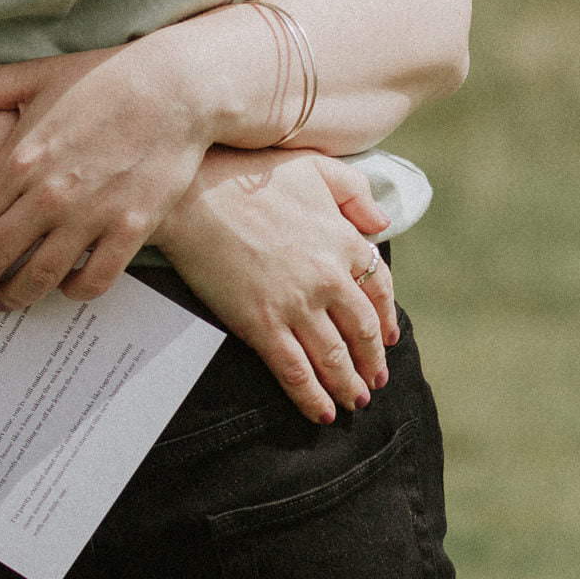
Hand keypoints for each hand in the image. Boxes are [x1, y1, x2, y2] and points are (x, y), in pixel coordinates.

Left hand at [0, 45, 215, 316]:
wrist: (180, 86)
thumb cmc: (106, 78)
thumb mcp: (37, 75)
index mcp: (21, 157)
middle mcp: (52, 192)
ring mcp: (93, 214)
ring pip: (40, 277)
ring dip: (16, 298)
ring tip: (5, 302)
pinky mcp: (132, 229)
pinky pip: (96, 279)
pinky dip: (75, 292)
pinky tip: (66, 286)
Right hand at [152, 148, 397, 423]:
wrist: (193, 195)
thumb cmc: (248, 173)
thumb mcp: (313, 166)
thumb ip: (355, 191)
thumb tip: (382, 222)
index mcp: (343, 239)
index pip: (379, 288)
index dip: (386, 317)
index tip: (386, 338)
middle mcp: (329, 277)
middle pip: (362, 330)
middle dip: (371, 361)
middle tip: (374, 381)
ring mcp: (297, 304)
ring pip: (334, 357)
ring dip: (348, 385)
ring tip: (354, 403)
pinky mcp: (262, 324)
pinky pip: (295, 370)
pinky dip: (311, 396)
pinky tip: (321, 412)